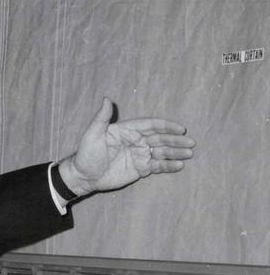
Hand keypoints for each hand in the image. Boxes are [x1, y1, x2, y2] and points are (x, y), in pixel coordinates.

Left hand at [58, 97, 195, 196]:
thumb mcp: (92, 134)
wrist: (83, 176)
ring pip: (162, 152)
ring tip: (189, 154)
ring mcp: (140, 155)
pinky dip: (168, 166)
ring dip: (176, 152)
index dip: (166, 126)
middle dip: (176, 140)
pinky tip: (179, 166)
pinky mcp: (140, 169)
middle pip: (161, 138)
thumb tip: (107, 98)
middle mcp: (137, 141)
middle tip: (190, 143)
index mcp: (128, 130)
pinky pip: (157, 166)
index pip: (151, 125)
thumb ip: (101, 118)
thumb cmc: (86, 153)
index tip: (180, 129)